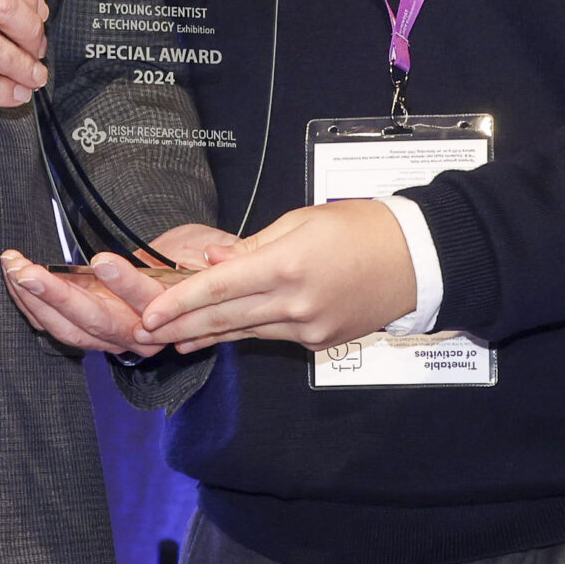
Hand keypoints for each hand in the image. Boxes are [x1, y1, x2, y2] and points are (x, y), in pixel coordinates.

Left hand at [1, 224, 235, 356]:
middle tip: (27, 271)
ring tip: (13, 266)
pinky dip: (30, 304)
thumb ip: (204, 251)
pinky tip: (14, 277)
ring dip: (34, 300)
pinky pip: (54, 326)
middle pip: (94, 322)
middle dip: (55, 296)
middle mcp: (138, 333)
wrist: (184, 286)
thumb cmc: (192, 260)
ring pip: (67, 330)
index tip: (102, 260)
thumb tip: (212, 255)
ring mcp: (111, 335)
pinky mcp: (91, 331)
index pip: (147, 303)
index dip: (125, 284)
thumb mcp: (205, 246)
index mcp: (170, 313)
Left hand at [132, 202, 417, 351]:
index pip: (218, 288)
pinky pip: (273, 335)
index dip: (179, 302)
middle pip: (224, 319)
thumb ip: (253, 246)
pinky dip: (245, 332)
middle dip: (181, 327)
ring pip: (245, 332)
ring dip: (207, 335)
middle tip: (146, 333)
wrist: (418, 260)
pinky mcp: (319, 341)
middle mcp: (294, 303)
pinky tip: (222, 335)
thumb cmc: (362, 227)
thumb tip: (213, 259)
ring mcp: (308, 328)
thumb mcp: (301, 221)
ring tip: (174, 338)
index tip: (149, 313)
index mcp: (286, 266)